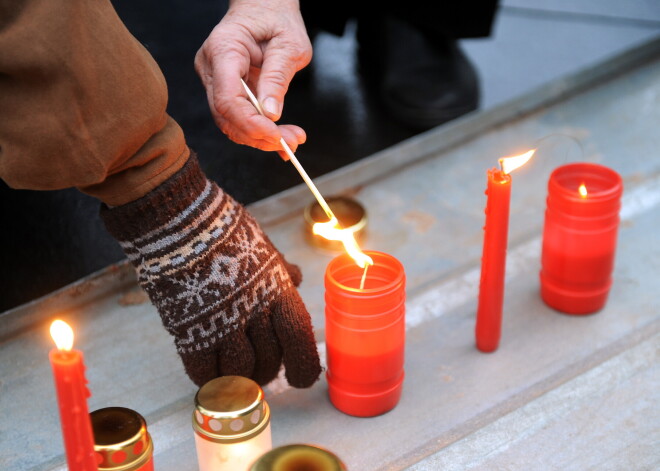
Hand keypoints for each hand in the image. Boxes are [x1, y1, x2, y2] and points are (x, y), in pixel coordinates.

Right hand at [101, 154, 321, 387]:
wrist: (176, 220)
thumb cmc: (222, 228)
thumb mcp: (262, 244)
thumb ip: (279, 269)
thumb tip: (295, 278)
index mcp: (278, 289)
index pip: (299, 338)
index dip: (303, 365)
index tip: (299, 378)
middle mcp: (254, 310)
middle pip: (269, 361)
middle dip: (266, 372)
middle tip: (259, 371)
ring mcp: (221, 322)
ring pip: (239, 372)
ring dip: (239, 378)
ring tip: (234, 373)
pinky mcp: (189, 331)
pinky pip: (204, 371)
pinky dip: (208, 377)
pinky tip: (207, 369)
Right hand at [195, 0, 310, 159]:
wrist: (264, 8)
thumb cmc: (276, 19)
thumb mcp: (289, 44)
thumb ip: (278, 77)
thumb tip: (271, 113)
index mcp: (223, 50)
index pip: (227, 98)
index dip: (250, 123)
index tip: (276, 135)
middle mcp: (211, 68)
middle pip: (226, 116)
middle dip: (259, 136)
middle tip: (291, 143)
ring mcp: (214, 80)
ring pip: (230, 122)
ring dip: (260, 138)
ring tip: (292, 140)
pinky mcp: (223, 90)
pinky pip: (237, 117)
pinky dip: (258, 131)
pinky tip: (281, 139)